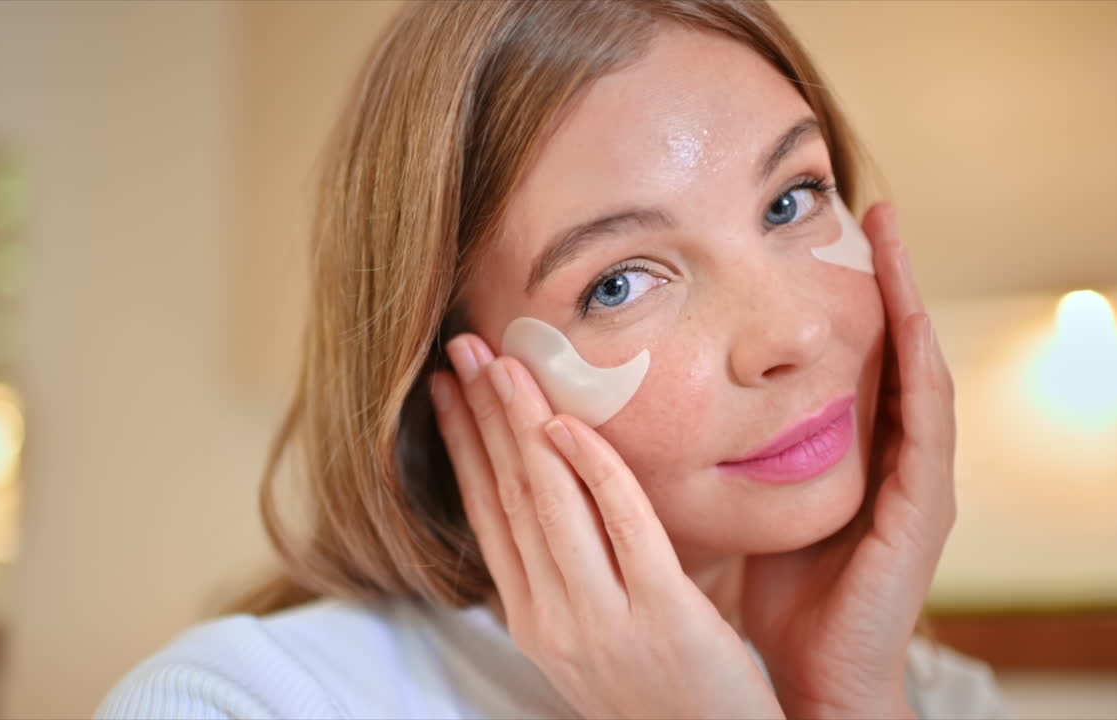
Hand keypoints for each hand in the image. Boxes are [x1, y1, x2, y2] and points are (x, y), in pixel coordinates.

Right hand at [433, 334, 783, 719]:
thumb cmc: (667, 694)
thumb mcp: (599, 640)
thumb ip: (576, 574)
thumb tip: (558, 496)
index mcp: (534, 623)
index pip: (487, 515)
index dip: (464, 445)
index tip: (449, 388)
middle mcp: (554, 622)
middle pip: (508, 496)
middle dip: (483, 414)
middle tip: (466, 346)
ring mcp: (604, 622)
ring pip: (549, 501)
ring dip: (521, 422)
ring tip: (504, 361)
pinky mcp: (665, 618)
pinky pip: (624, 524)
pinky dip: (593, 466)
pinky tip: (570, 420)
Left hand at [739, 202, 955, 718]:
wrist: (815, 672)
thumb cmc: (785, 593)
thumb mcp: (761, 502)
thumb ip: (747, 451)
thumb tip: (687, 401)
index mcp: (862, 453)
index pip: (863, 358)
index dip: (854, 298)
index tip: (829, 234)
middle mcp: (899, 456)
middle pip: (896, 348)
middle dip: (889, 278)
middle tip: (873, 208)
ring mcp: (920, 478)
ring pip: (919, 369)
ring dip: (909, 299)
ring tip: (893, 234)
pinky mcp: (924, 506)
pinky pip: (925, 420)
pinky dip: (917, 363)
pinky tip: (907, 317)